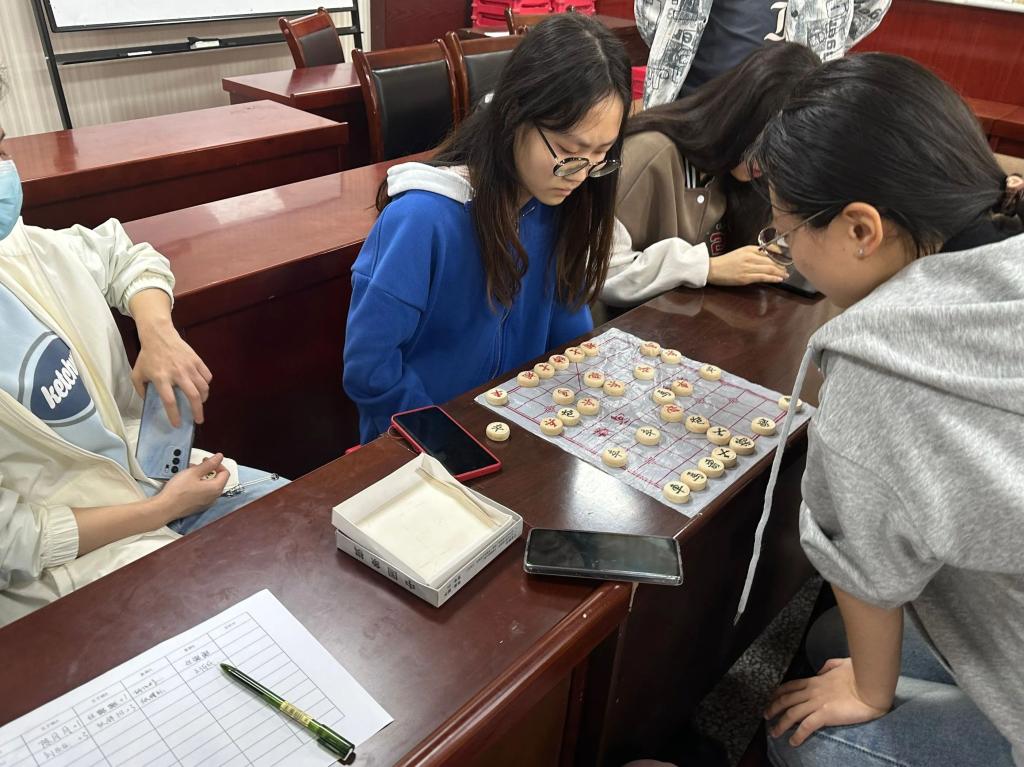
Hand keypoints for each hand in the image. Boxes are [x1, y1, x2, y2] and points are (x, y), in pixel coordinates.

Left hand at [132, 325, 211, 426]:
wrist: (159, 335)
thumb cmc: (147, 356)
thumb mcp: (137, 373)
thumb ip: (140, 390)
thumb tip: (147, 403)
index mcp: (161, 378)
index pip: (170, 401)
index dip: (174, 415)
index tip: (177, 424)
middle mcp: (177, 373)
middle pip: (192, 396)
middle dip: (197, 411)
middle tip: (198, 420)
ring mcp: (189, 366)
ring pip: (203, 387)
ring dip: (203, 399)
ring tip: (200, 403)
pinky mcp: (197, 360)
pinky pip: (207, 376)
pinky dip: (206, 385)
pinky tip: (202, 388)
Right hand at [152, 453, 229, 522]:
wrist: (165, 507)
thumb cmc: (178, 490)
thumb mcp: (194, 472)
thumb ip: (209, 464)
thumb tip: (219, 457)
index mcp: (216, 488)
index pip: (225, 473)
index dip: (218, 464)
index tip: (208, 461)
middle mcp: (214, 497)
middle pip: (217, 479)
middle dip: (208, 470)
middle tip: (197, 465)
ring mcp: (206, 503)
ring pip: (209, 486)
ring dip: (202, 477)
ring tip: (189, 472)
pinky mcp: (198, 506)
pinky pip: (203, 493)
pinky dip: (198, 485)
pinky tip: (187, 482)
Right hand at [707, 245, 788, 285]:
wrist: (711, 269)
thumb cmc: (725, 262)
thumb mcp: (740, 253)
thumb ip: (753, 254)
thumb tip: (766, 258)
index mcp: (748, 249)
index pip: (769, 250)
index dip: (780, 255)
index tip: (785, 259)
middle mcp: (750, 257)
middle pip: (771, 260)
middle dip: (782, 265)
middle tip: (787, 269)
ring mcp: (748, 267)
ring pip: (769, 268)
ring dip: (780, 272)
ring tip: (785, 275)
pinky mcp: (745, 277)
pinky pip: (763, 277)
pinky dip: (773, 278)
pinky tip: (779, 279)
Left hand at [764, 658, 888, 746]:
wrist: (870, 685)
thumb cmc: (860, 675)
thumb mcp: (841, 664)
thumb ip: (829, 666)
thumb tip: (820, 670)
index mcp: (816, 680)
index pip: (791, 685)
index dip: (778, 692)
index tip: (771, 697)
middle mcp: (812, 691)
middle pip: (786, 699)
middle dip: (773, 707)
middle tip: (765, 715)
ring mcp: (817, 703)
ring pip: (792, 713)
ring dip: (781, 724)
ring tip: (774, 733)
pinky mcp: (825, 714)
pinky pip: (807, 726)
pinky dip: (798, 735)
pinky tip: (793, 742)